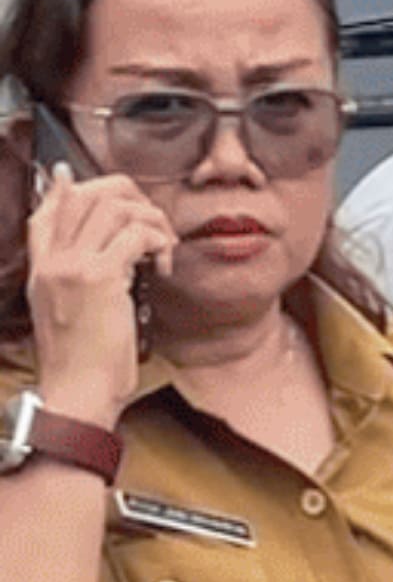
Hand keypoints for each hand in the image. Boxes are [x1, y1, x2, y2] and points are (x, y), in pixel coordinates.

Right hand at [22, 161, 174, 414]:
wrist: (76, 393)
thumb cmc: (81, 364)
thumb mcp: (66, 313)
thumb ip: (74, 279)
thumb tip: (99, 256)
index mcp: (41, 268)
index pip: (49, 208)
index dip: (75, 188)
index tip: (106, 193)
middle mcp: (52, 260)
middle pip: (86, 193)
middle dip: (130, 198)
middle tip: (153, 225)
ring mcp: (72, 266)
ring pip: (113, 205)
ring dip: (150, 219)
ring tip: (163, 249)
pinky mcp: (98, 278)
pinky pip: (134, 234)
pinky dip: (158, 241)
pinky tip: (163, 266)